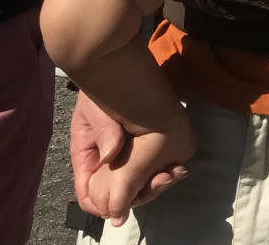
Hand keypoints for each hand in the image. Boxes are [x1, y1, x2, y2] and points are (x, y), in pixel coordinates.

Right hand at [70, 93, 185, 213]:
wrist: (121, 62)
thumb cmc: (103, 87)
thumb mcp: (95, 109)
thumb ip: (103, 132)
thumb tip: (109, 156)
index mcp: (90, 159)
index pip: (91, 197)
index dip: (106, 206)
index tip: (126, 202)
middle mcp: (111, 162)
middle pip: (122, 196)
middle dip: (142, 194)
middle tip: (160, 180)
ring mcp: (132, 155)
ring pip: (142, 184)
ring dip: (157, 184)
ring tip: (171, 173)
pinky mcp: (152, 145)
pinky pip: (158, 168)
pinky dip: (167, 171)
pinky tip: (177, 166)